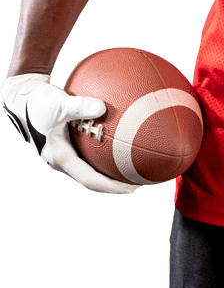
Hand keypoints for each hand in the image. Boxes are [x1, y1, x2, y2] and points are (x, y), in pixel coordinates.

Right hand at [1, 72, 137, 196]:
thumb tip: (103, 107)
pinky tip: (117, 139)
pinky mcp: (65, 142)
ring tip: (132, 167)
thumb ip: (79, 106)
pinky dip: (103, 151)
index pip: (89, 179)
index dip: (110, 187)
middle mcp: (63, 159)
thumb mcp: (57, 103)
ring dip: (109, 170)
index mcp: (61, 157)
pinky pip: (87, 152)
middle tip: (137, 183)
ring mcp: (64, 152)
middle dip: (114, 183)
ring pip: (90, 166)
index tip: (130, 189)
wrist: (22, 98)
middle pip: (92, 178)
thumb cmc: (38, 102)